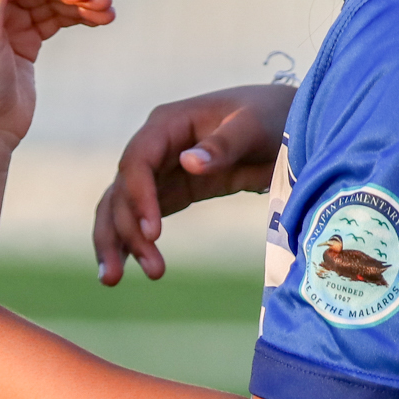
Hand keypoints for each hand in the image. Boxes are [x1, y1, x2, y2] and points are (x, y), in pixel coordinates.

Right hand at [94, 84, 295, 283]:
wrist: (286, 124)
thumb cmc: (270, 118)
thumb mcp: (253, 127)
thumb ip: (223, 145)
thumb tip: (189, 163)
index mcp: (167, 124)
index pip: (138, 161)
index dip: (139, 197)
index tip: (153, 233)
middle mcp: (154, 147)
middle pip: (123, 190)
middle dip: (127, 230)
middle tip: (153, 270)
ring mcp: (158, 171)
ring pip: (120, 207)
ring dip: (116, 241)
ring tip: (112, 280)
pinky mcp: (169, 192)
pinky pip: (139, 218)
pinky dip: (128, 241)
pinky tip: (121, 270)